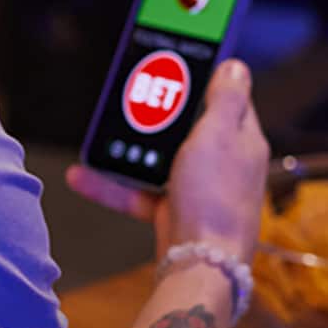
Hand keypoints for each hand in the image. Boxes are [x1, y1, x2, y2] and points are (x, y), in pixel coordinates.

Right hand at [68, 59, 269, 261]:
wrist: (199, 265)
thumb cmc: (215, 200)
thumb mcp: (218, 135)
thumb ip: (226, 98)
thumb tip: (235, 65)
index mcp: (242, 139)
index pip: (228, 98)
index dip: (205, 79)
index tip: (181, 63)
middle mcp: (224, 163)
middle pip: (189, 127)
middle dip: (158, 114)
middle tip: (132, 96)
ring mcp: (198, 188)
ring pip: (160, 159)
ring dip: (129, 149)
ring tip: (102, 135)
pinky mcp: (174, 210)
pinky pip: (139, 191)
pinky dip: (113, 185)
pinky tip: (84, 175)